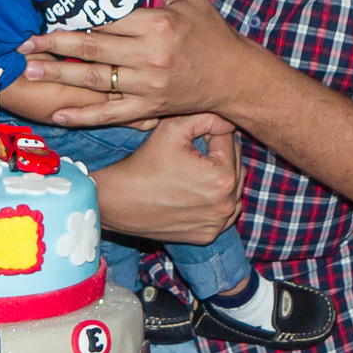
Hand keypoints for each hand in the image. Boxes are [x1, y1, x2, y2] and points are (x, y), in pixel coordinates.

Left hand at [20, 0, 242, 124]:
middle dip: (53, 46)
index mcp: (157, 24)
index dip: (75, 18)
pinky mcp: (149, 107)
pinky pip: (111, 112)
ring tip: (29, 71)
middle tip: (23, 44)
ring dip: (59, 77)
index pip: (107, 19)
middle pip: (92, 49)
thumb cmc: (211, 33)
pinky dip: (84, 115)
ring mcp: (148, 84)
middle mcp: (150, 55)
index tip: (46, 15)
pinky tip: (59, 113)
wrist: (235, 77)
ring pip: (96, 80)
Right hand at [94, 113, 243, 243]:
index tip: (188, 137)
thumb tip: (227, 119)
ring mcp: (218, 223)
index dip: (207, 132)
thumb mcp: (172, 128)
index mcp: (223, 177)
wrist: (118, 201)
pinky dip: (213, 200)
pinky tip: (193, 192)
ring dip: (218, 175)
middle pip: (234, 164)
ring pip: (231, 188)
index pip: (229, 140)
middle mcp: (227, 204)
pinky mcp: (207, 235)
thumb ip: (205, 117)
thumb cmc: (144, 163)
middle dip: (216, 153)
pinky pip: (221, 210)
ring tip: (190, 171)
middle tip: (188, 152)